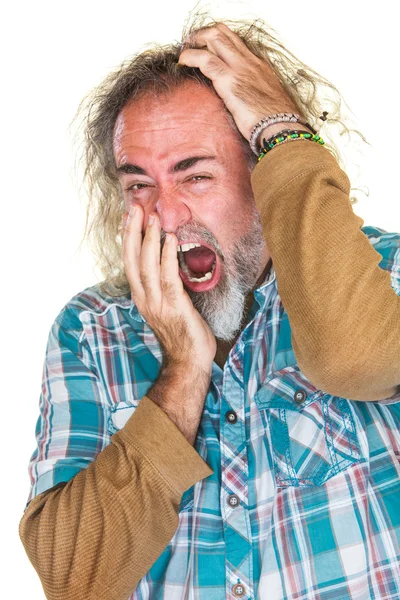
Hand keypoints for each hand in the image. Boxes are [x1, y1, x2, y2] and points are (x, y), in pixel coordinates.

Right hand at [122, 205, 216, 376]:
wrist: (189, 362)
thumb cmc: (182, 332)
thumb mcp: (166, 306)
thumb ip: (162, 285)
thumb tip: (167, 261)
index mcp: (142, 296)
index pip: (129, 262)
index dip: (128, 238)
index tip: (128, 216)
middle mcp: (145, 298)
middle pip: (133, 260)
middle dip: (133, 232)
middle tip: (135, 208)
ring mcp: (158, 304)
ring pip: (147, 266)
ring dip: (149, 240)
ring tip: (152, 218)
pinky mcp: (175, 308)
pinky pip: (168, 278)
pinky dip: (167, 257)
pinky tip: (170, 240)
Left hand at [178, 23, 300, 139]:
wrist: (282, 126)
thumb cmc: (277, 120)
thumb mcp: (266, 101)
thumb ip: (254, 95)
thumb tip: (245, 104)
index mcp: (259, 67)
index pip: (236, 43)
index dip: (219, 41)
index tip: (207, 48)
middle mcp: (249, 62)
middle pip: (224, 34)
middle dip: (204, 35)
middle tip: (191, 45)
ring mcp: (239, 69)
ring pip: (214, 39)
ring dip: (195, 42)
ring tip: (184, 52)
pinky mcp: (229, 80)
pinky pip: (205, 60)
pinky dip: (190, 57)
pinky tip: (182, 62)